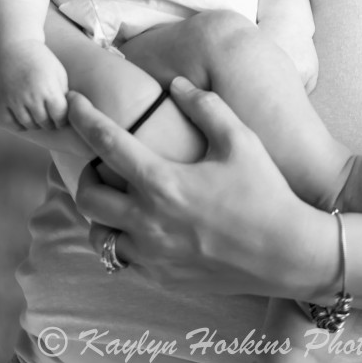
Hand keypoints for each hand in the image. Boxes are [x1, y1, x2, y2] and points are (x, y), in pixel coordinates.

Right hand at [0, 40, 68, 129]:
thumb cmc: (40, 59)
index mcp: (48, 88)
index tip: (62, 116)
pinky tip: (25, 117)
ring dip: (36, 124)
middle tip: (51, 118)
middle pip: (45, 122)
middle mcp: (31, 96)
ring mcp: (14, 100)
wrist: (14, 46)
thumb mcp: (58, 72)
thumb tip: (67, 113)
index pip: (60, 116)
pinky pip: (11, 123)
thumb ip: (63, 93)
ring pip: (29, 125)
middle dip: (51, 123)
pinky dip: (19, 125)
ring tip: (39, 116)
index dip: (63, 119)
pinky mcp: (2, 101)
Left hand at [68, 77, 327, 296]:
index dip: (82, 117)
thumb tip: (176, 84)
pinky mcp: (163, 278)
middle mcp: (149, 222)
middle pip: (87, 195)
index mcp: (163, 182)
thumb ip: (204, 105)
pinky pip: (122, 262)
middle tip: (101, 162)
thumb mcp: (240, 139)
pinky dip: (121, 242)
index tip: (71, 102)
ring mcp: (153, 255)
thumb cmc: (266, 192)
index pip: (105, 143)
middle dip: (86, 172)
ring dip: (100, 213)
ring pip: (99, 235)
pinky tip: (139, 228)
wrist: (291, 254)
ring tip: (118, 198)